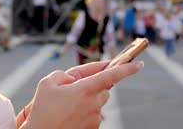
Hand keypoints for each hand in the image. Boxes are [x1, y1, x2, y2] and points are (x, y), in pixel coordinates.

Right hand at [23, 61, 143, 128]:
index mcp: (85, 89)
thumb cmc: (42, 109)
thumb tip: (75, 79)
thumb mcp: (47, 83)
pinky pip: (94, 115)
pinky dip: (85, 112)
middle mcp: (93, 104)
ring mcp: (94, 118)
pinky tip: (70, 116)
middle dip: (93, 86)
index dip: (127, 68)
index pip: (111, 76)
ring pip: (98, 103)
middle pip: (104, 89)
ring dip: (88, 100)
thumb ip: (64, 74)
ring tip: (67, 105)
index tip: (139, 64)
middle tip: (74, 89)